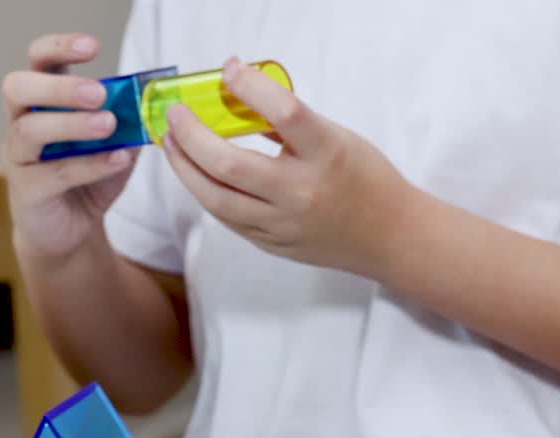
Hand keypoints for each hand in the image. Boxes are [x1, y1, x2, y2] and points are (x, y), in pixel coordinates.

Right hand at [1, 33, 138, 258]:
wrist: (69, 232)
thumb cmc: (88, 179)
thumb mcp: (114, 143)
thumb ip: (128, 119)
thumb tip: (152, 99)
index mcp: (41, 101)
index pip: (38, 60)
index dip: (59, 47)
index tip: (93, 47)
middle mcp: (20, 122)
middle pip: (17, 87)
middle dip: (58, 87)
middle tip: (98, 93)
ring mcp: (18, 157)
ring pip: (29, 130)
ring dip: (71, 124)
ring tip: (108, 125)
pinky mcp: (26, 191)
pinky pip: (53, 174)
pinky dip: (88, 165)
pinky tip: (117, 160)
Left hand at [161, 58, 417, 277]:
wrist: (389, 237)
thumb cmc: (364, 177)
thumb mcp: (336, 137)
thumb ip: (288, 123)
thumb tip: (237, 94)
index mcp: (328, 154)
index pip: (284, 113)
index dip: (250, 87)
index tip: (229, 71)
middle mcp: (302, 193)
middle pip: (229, 164)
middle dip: (191, 136)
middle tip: (175, 115)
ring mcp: (284, 225)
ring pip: (216, 199)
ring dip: (185, 168)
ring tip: (170, 143)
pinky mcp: (272, 245)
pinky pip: (227, 218)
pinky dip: (206, 192)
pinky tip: (195, 173)